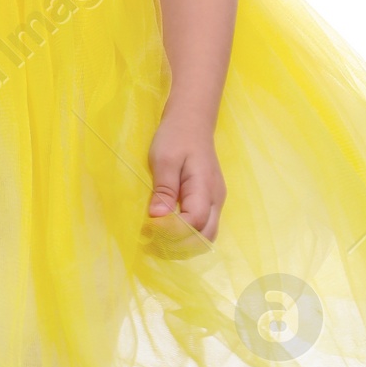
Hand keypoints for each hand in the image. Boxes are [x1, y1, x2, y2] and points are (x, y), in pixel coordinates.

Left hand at [146, 113, 225, 240]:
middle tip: (153, 241)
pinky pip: (204, 226)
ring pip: (207, 235)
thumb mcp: (164, 159)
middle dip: (180, 245)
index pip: (195, 223)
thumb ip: (163, 190)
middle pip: (205, 237)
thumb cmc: (176, 137)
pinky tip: (170, 229)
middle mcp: (215, 199)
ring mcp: (216, 201)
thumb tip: (158, 218)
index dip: (173, 232)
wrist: (192, 121)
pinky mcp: (211, 200)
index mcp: (204, 188)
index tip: (150, 229)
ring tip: (160, 238)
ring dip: (185, 243)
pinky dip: (189, 234)